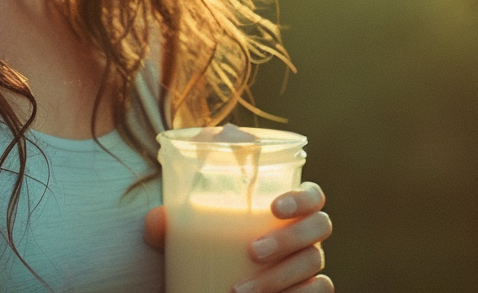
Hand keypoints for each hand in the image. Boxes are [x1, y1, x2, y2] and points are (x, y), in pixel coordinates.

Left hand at [143, 182, 332, 292]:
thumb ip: (169, 220)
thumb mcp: (185, 229)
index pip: (312, 195)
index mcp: (283, 208)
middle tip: (252, 251)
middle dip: (288, 238)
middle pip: (319, 227)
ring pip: (314, 265)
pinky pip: (321, 291)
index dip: (301, 198)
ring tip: (239, 290)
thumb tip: (156, 220)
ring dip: (280, 278)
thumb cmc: (204, 242)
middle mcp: (304, 235)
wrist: (205, 281)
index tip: (272, 207)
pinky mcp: (307, 290)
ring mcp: (308, 264)